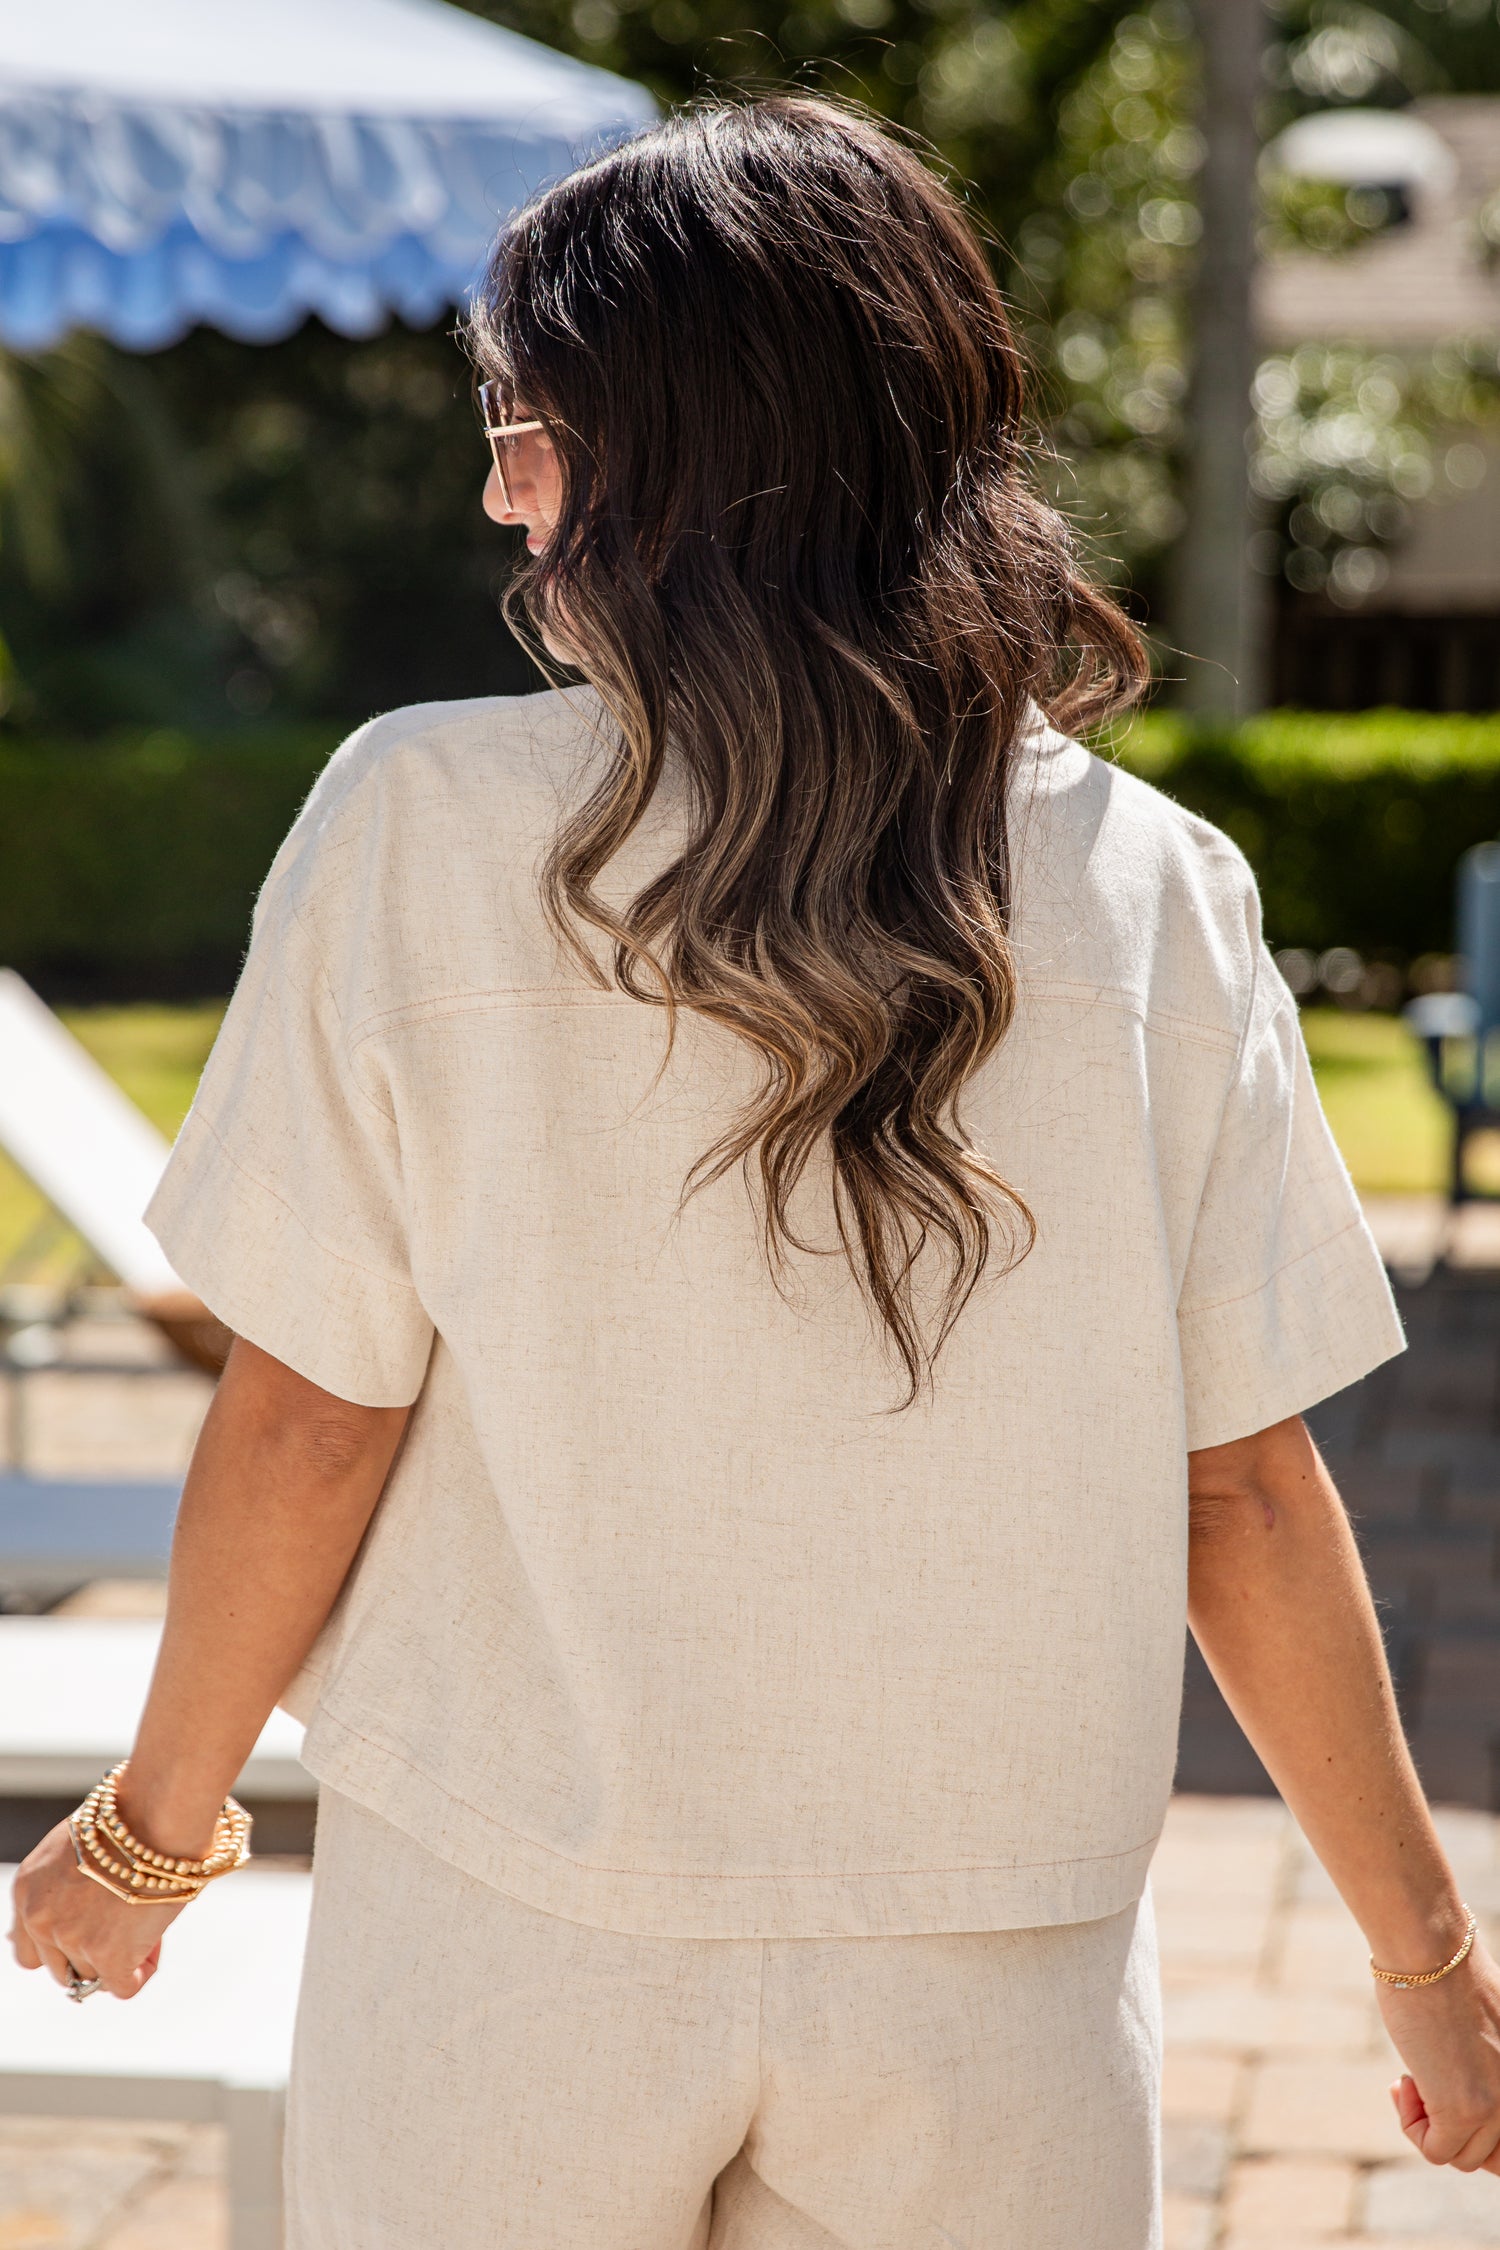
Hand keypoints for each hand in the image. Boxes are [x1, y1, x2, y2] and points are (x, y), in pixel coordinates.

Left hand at [8, 1819, 189, 2000]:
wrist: (156, 1813)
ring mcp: (71, 1939)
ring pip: (94, 1974)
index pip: (28, 1949)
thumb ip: (64, 1885)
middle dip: (92, 1953)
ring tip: (147, 1921)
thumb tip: (85, 1918)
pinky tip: (156, 1942)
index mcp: (26, 1890)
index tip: (89, 1934)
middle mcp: (39, 1918)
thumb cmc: (129, 1817)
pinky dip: (141, 1972)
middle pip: (60, 1967)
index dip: (61, 1947)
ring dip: (121, 1957)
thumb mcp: (76, 1846)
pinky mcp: (108, 1956)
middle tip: (125, 1927)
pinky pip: (123, 1986)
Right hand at [1381, 1939, 1499, 2174]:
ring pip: (1462, 2156)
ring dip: (1428, 2125)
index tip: (1441, 2089)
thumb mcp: (1481, 2028)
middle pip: (1491, 2155)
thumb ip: (1485, 2062)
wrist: (1429, 1951)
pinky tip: (1404, 2080)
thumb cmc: (1445, 1973)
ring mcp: (1495, 2106)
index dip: (1475, 2125)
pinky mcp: (1463, 2110)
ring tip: (1411, 2079)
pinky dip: (1411, 2125)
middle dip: (1455, 2133)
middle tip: (1425, 2093)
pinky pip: (1436, 2150)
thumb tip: (1460, 2081)